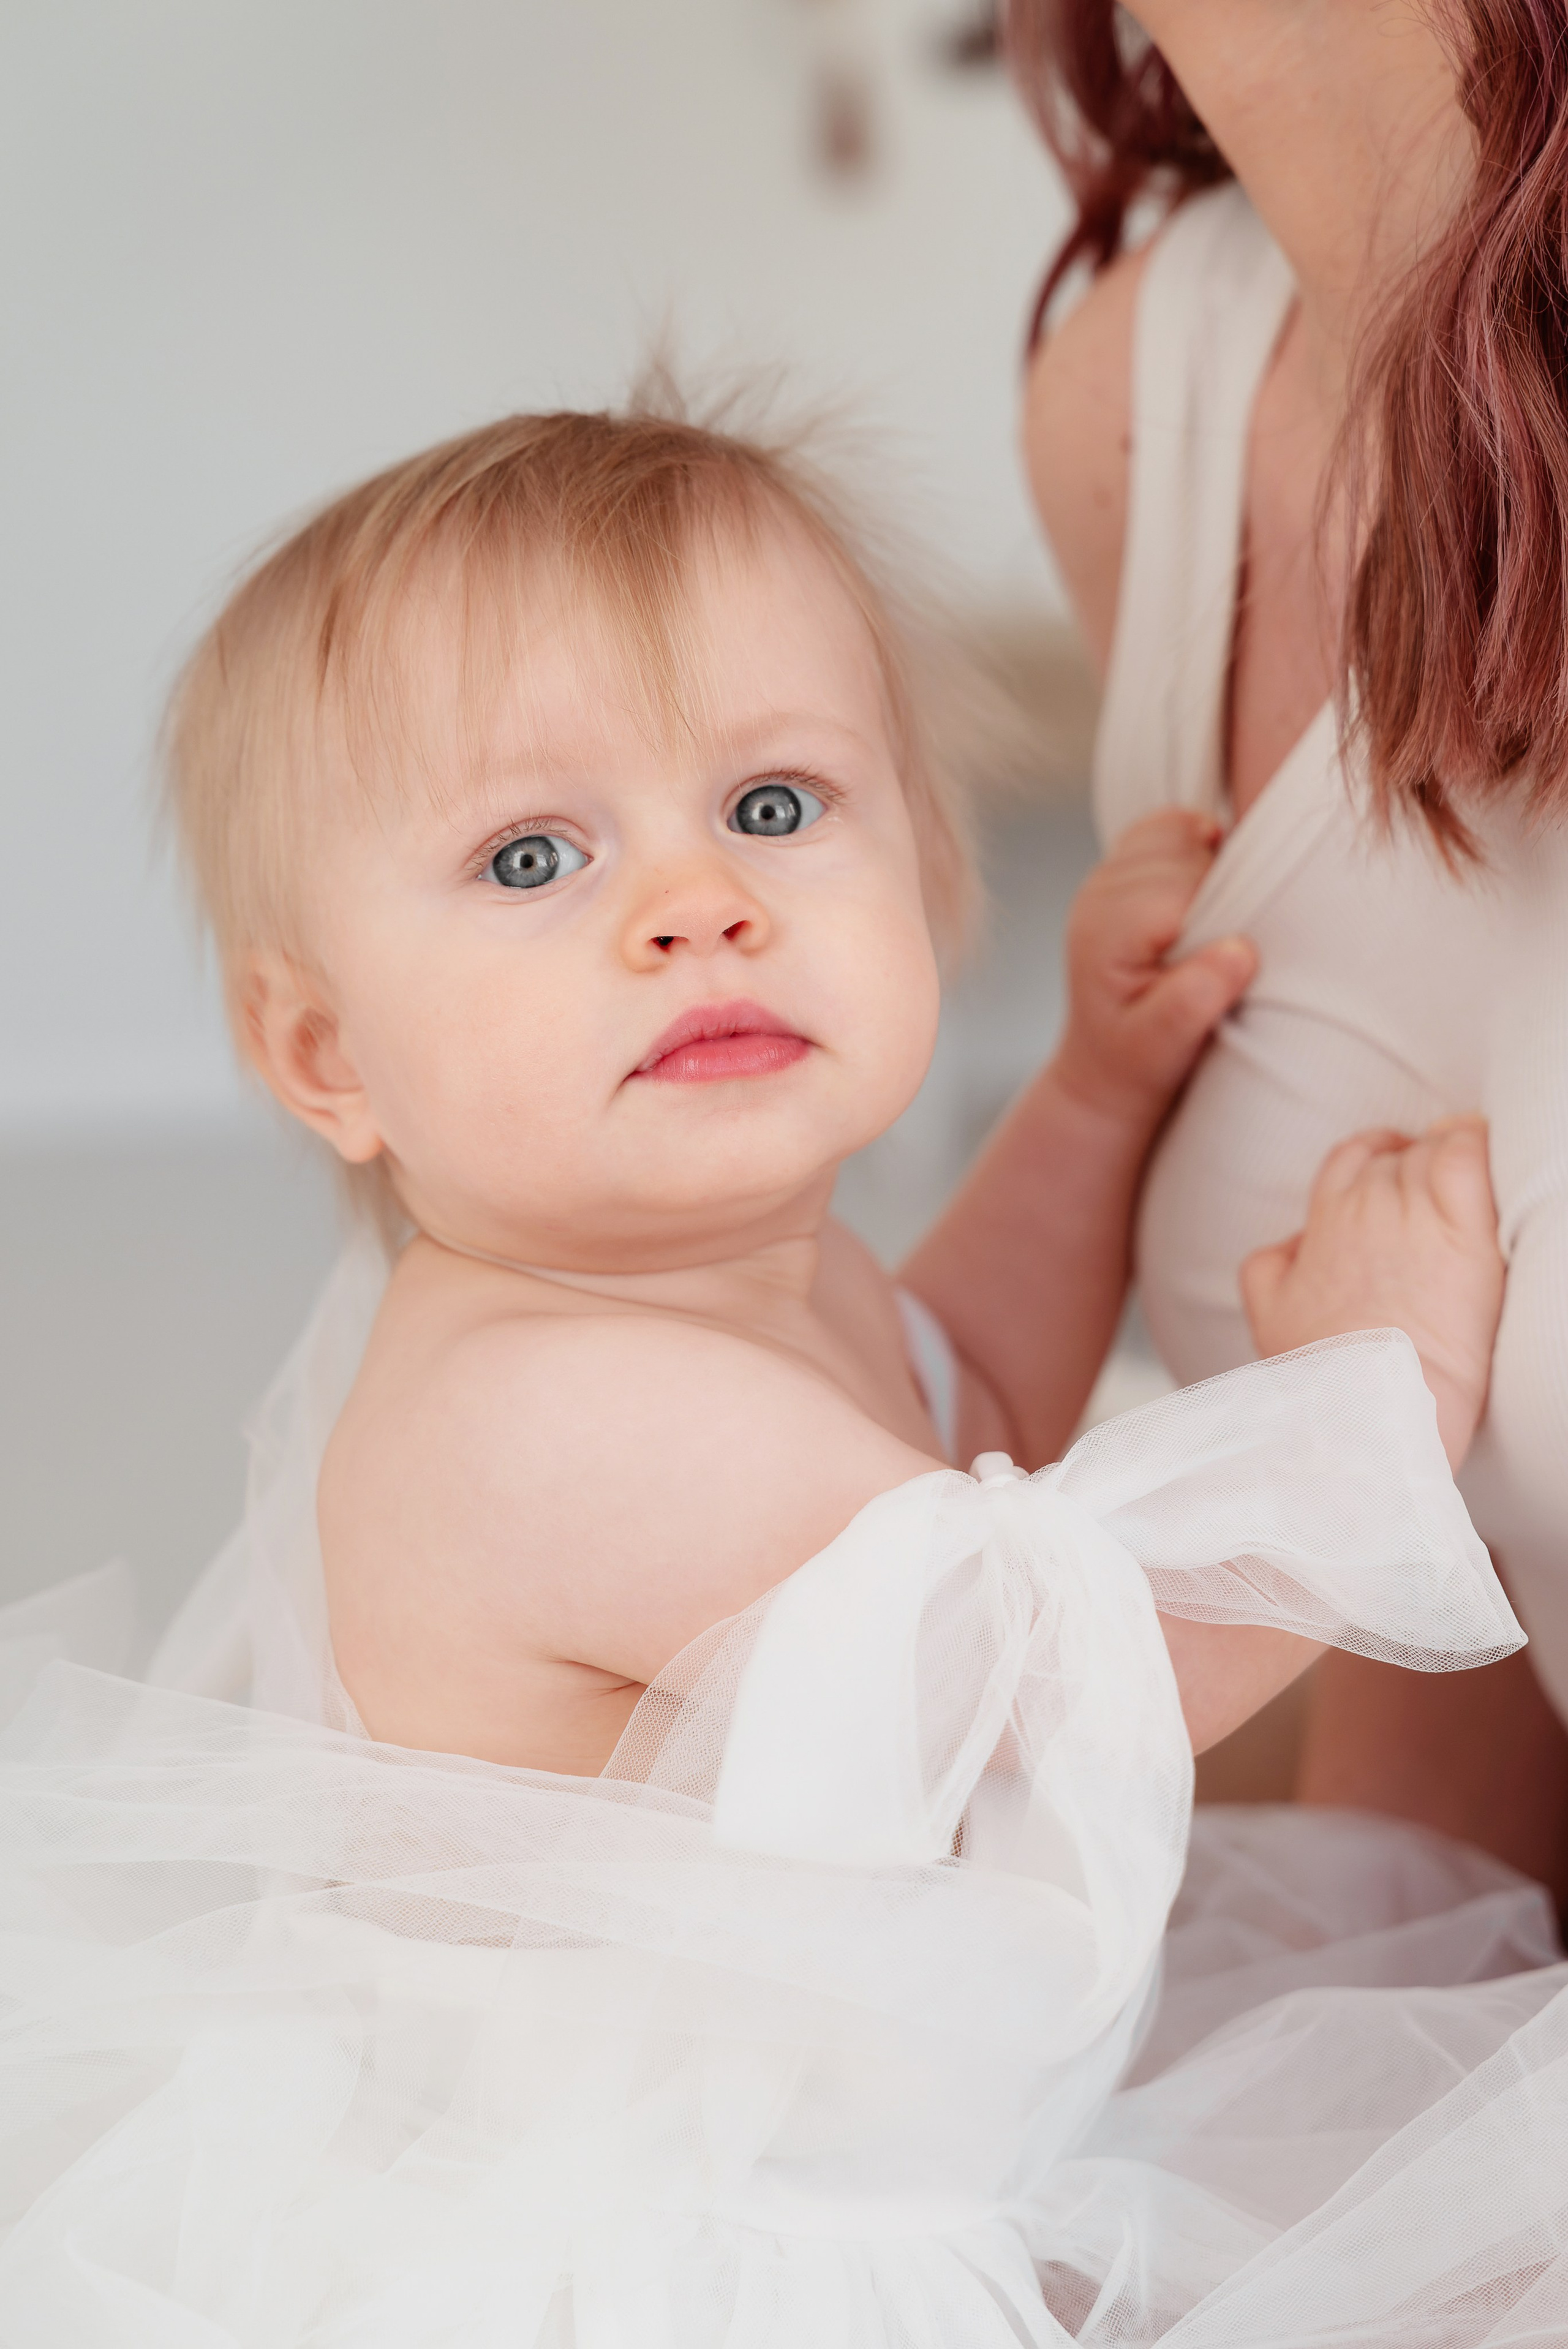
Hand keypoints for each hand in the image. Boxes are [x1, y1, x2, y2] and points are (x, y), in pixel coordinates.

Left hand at [1053, 810, 1255, 1129]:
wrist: (1108, 1065)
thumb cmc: (1139, 1060)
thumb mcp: (1163, 1048)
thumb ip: (1193, 1002)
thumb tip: (1239, 950)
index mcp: (1106, 932)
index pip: (1183, 888)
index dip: (1226, 911)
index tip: (1239, 951)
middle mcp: (1098, 895)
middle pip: (1184, 855)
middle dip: (1221, 889)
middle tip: (1226, 942)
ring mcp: (1107, 877)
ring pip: (1178, 831)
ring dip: (1211, 863)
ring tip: (1216, 919)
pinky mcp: (1123, 871)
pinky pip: (1168, 826)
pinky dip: (1197, 842)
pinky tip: (1207, 884)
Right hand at [1241, 1117, 1504, 1468]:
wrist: (1371, 1403)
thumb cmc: (1323, 1370)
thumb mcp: (1269, 1315)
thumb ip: (1269, 1264)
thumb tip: (1296, 1239)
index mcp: (1323, 1221)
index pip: (1351, 1157)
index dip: (1376, 1153)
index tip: (1395, 1161)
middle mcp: (1366, 1207)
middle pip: (1398, 1157)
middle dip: (1417, 1169)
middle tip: (1436, 1199)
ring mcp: (1414, 1215)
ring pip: (1434, 1152)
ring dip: (1448, 1162)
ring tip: (1463, 1190)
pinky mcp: (1464, 1232)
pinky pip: (1468, 1158)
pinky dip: (1476, 1147)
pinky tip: (1483, 1155)